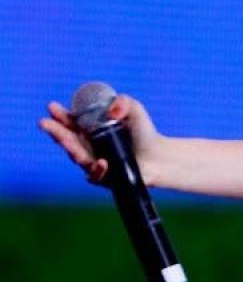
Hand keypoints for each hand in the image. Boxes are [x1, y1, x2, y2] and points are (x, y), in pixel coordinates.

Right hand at [39, 95, 163, 185]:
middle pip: (67, 139)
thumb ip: (124, 103)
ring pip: (78, 157)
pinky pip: (96, 175)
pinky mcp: (104, 178)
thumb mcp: (134, 111)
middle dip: (54, 131)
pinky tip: (101, 162)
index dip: (60, 115)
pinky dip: (97, 169)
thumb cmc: (143, 132)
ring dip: (70, 148)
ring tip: (64, 139)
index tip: (52, 107)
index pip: (70, 122)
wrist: (159, 157)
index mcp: (90, 129)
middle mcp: (87, 146)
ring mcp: (94, 162)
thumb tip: (113, 110)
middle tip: (44, 123)